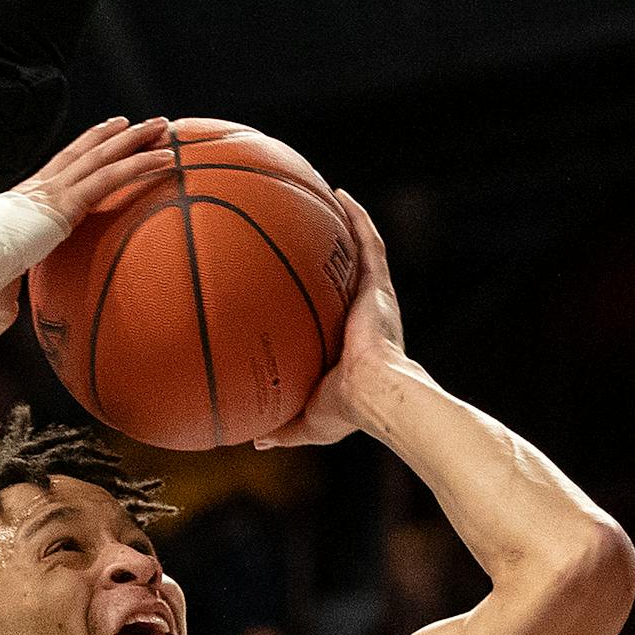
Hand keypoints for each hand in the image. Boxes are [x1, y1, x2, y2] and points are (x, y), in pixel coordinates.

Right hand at [0, 116, 172, 340]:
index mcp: (24, 200)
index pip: (60, 168)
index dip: (82, 151)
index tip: (103, 139)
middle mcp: (39, 187)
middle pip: (84, 153)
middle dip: (115, 136)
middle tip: (142, 123)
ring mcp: (52, 192)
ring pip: (102, 157)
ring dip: (135, 140)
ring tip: (163, 127)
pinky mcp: (64, 204)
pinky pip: (111, 179)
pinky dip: (140, 166)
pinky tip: (167, 159)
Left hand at [255, 191, 410, 447]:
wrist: (377, 393)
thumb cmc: (349, 410)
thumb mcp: (309, 420)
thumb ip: (284, 426)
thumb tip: (256, 439)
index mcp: (352, 342)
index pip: (334, 312)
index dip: (321, 295)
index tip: (302, 281)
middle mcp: (365, 314)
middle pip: (348, 274)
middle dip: (333, 253)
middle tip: (309, 231)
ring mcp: (374, 297)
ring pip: (360, 252)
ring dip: (347, 224)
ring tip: (326, 197)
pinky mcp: (378, 286)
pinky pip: (367, 243)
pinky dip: (356, 218)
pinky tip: (339, 194)